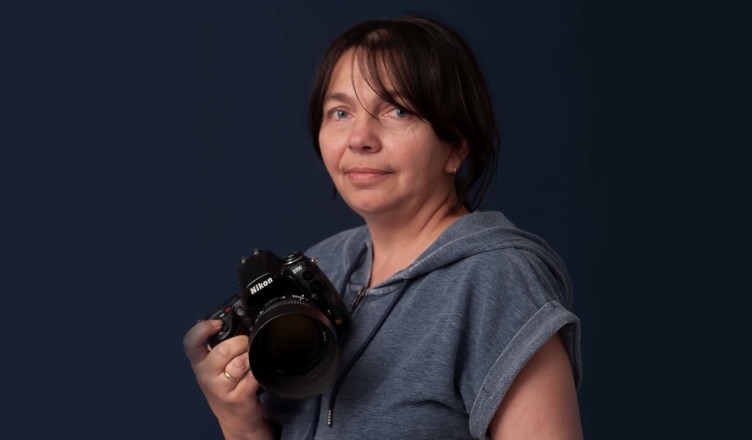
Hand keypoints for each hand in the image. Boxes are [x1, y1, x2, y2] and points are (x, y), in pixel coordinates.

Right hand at [183, 320, 273, 439]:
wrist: (236, 417)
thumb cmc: (226, 385)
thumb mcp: (215, 367)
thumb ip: (219, 346)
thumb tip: (235, 322)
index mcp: (199, 363)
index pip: (191, 343)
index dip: (202, 330)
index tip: (217, 324)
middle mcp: (206, 376)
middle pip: (223, 350)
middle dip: (241, 342)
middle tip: (247, 345)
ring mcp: (221, 388)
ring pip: (240, 362)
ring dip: (251, 357)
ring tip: (251, 361)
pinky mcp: (238, 398)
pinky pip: (252, 376)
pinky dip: (258, 371)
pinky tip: (256, 374)